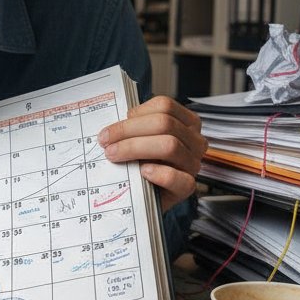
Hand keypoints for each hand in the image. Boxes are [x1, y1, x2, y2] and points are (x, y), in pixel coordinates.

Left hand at [97, 96, 206, 211]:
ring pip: (170, 146)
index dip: (134, 115)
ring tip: (113, 155)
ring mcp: (193, 163)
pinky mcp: (187, 186)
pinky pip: (178, 178)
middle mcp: (194, 140)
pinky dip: (158, 173)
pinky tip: (142, 172)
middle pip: (165, 124)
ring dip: (135, 148)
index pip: (164, 106)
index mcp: (185, 121)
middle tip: (105, 143)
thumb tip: (111, 125)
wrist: (140, 193)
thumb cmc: (138, 161)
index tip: (109, 130)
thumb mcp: (137, 138)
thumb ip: (131, 127)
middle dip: (128, 131)